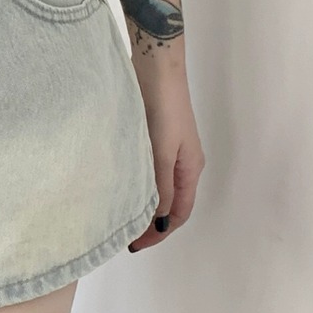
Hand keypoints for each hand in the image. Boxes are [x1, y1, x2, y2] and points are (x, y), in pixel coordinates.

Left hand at [129, 65, 204, 252]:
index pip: (180, 213)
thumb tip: (161, 221)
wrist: (156, 68)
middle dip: (152, 223)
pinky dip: (139, 187)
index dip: (160, 232)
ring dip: (145, 206)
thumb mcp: (162, 153)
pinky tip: (122, 190)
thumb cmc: (163, 109)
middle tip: (125, 237)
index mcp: (190, 169)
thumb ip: (161, 187)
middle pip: (172, 204)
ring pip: (160, 189)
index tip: (136, 244)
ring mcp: (171, 152)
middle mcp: (184, 164)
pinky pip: (150, 174)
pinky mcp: (156, 139)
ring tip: (122, 218)